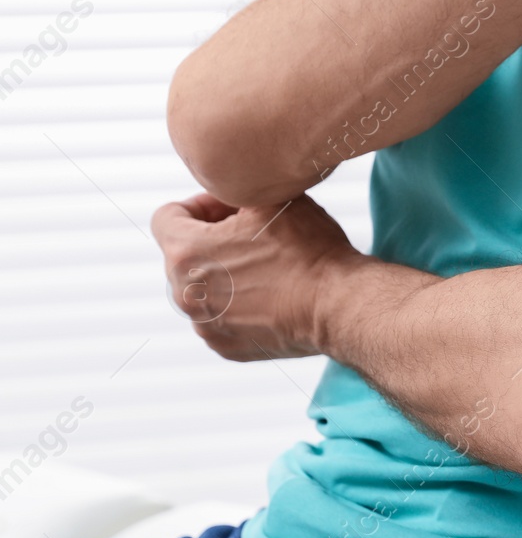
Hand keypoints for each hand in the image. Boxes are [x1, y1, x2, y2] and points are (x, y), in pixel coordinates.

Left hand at [151, 191, 362, 360]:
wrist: (338, 304)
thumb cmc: (308, 251)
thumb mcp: (273, 199)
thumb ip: (238, 190)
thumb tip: (232, 194)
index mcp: (186, 252)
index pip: (167, 216)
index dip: (200, 204)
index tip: (231, 209)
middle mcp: (185, 294)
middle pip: (183, 254)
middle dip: (213, 240)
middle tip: (255, 234)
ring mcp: (205, 325)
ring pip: (202, 289)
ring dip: (225, 274)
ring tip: (267, 267)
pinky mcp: (226, 347)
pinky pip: (222, 318)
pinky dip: (240, 305)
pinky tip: (272, 295)